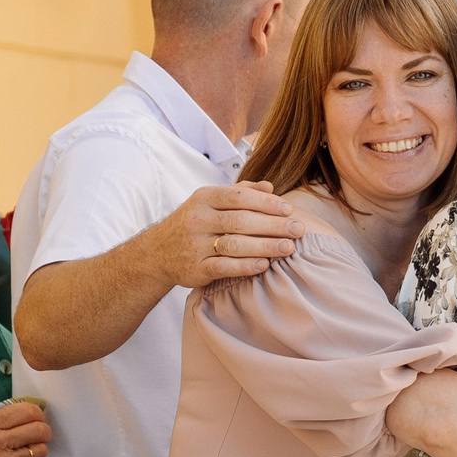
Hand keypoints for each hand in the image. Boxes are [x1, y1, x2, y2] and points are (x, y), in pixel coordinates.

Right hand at [0, 400, 50, 456]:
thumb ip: (3, 414)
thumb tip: (31, 408)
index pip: (27, 411)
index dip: (38, 413)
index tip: (38, 417)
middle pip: (38, 430)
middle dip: (44, 431)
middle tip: (40, 434)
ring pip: (41, 450)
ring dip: (38, 450)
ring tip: (28, 451)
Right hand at [161, 183, 299, 289]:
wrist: (157, 253)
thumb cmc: (194, 224)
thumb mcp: (210, 202)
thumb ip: (240, 193)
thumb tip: (270, 187)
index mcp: (203, 198)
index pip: (239, 197)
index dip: (266, 203)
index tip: (289, 210)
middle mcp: (198, 219)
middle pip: (241, 220)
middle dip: (273, 225)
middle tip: (298, 230)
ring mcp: (194, 245)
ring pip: (234, 244)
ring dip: (265, 246)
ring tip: (288, 248)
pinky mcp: (195, 268)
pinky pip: (223, 267)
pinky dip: (245, 266)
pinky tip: (264, 265)